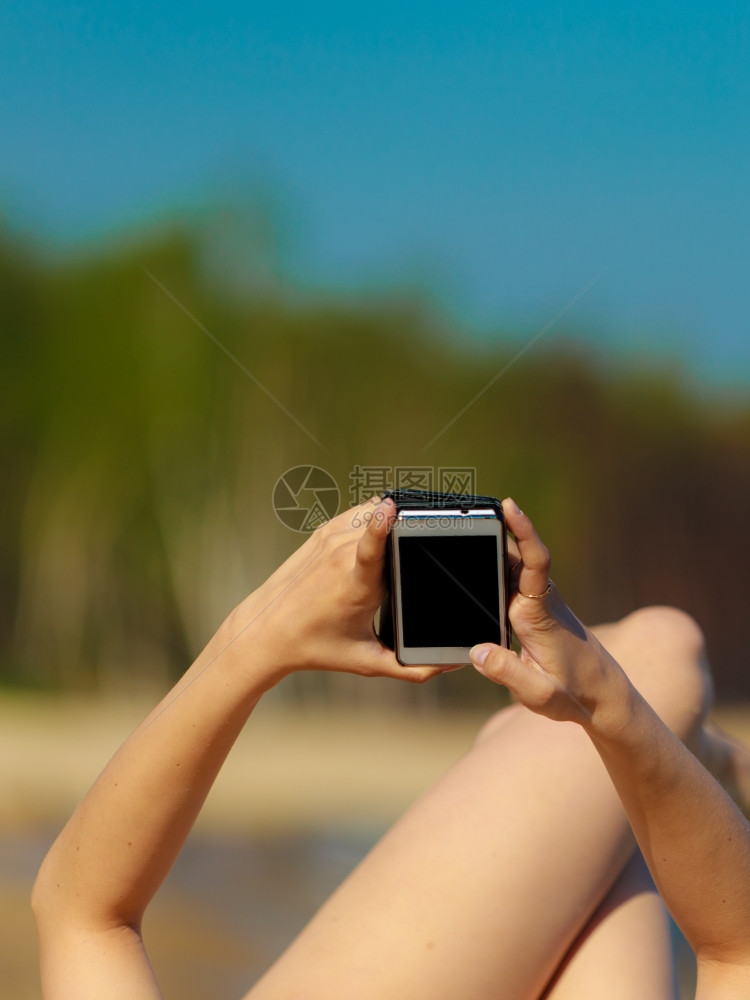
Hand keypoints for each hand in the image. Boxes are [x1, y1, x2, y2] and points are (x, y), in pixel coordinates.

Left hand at [225, 498, 441, 683]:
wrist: (267, 631)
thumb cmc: (315, 646)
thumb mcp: (367, 662)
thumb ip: (412, 668)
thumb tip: (448, 664)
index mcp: (355, 584)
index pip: (371, 545)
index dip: (383, 524)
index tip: (394, 507)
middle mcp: (341, 555)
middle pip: (386, 527)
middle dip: (407, 536)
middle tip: (416, 555)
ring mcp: (330, 538)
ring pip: (373, 512)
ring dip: (390, 523)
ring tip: (395, 549)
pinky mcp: (324, 530)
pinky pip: (360, 510)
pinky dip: (373, 517)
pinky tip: (375, 538)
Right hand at [470, 499, 622, 724]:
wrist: (602, 696)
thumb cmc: (575, 695)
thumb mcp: (541, 695)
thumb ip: (508, 674)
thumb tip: (476, 651)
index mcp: (540, 614)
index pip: (535, 562)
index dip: (524, 531)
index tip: (510, 507)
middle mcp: (539, 600)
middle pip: (514, 555)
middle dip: (494, 529)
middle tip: (466, 510)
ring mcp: (536, 602)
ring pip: (510, 566)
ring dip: (489, 547)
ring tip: (460, 530)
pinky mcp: (531, 610)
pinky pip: (509, 580)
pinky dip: (491, 567)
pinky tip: (470, 563)